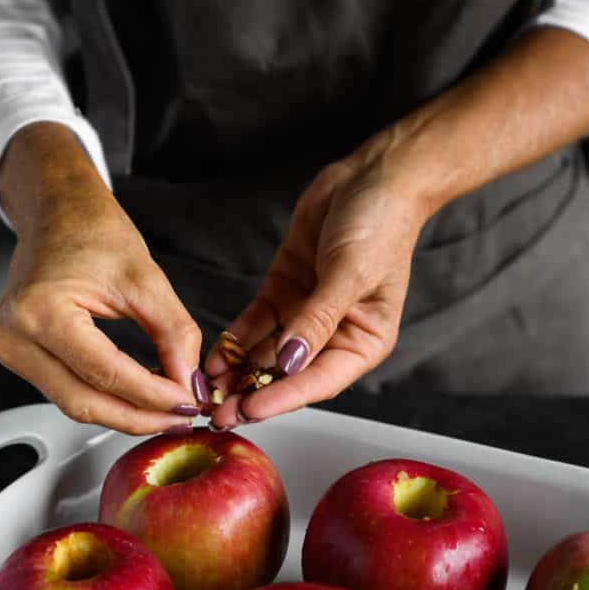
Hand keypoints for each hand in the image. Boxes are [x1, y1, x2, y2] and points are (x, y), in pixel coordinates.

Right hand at [0, 124, 204, 433]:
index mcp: (41, 310)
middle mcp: (14, 335)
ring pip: (74, 403)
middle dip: (138, 417)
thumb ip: (174, 334)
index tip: (187, 401)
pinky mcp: (17, 355)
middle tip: (180, 417)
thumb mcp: (147, 280)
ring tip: (165, 408)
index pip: (105, 374)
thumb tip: (188, 383)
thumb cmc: (91, 231)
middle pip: (83, 402)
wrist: (56, 211)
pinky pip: (65, 390)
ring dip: (123, 413)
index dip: (152, 396)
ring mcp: (9, 349)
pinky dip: (104, 398)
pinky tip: (137, 397)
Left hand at [205, 128, 429, 424]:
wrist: (373, 176)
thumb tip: (289, 361)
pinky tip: (214, 358)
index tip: (251, 410)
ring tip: (208, 391)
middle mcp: (333, 334)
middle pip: (287, 375)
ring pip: (266, 355)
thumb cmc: (381, 224)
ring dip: (238, 373)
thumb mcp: (350, 274)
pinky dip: (234, 342)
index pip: (319, 380)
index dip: (283, 397)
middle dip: (252, 394)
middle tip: (218, 412)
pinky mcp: (283, 292)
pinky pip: (255, 325)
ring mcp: (304, 315)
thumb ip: (317, 320)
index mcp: (363, 340)